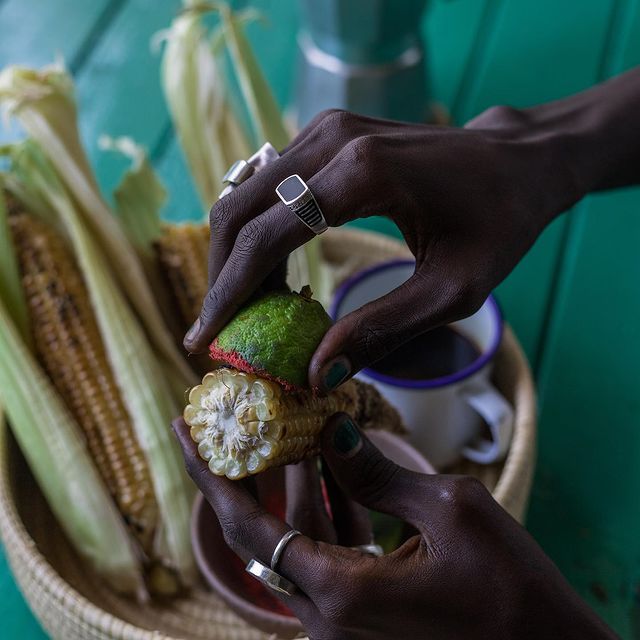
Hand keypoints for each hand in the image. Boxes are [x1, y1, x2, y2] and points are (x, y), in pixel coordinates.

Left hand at [173, 415, 614, 639]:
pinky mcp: (362, 620)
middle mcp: (326, 618)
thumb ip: (377, 472)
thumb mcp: (448, 511)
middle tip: (223, 421)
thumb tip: (330, 431)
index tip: (184, 428)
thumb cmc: (511, 586)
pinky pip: (322, 560)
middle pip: (263, 533)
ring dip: (286, 489)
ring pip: (293, 545)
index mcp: (338, 593)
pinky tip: (321, 475)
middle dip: (241, 473)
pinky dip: (319, 516)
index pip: (249, 525)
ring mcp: (342, 625)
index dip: (211, 473)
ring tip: (275, 436)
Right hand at [183, 108, 580, 391]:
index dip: (228, 294)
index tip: (202, 340)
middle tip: (216, 333)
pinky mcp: (328, 136)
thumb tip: (314, 372)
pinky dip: (258, 231)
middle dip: (220, 275)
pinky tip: (273, 276)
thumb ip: (382, 329)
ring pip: (245, 194)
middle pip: (238, 209)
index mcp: (362, 174)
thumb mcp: (453, 290)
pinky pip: (270, 186)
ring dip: (234, 254)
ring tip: (243, 311)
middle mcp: (332, 140)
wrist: (519, 163)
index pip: (265, 238)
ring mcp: (327, 130)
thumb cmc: (498, 224)